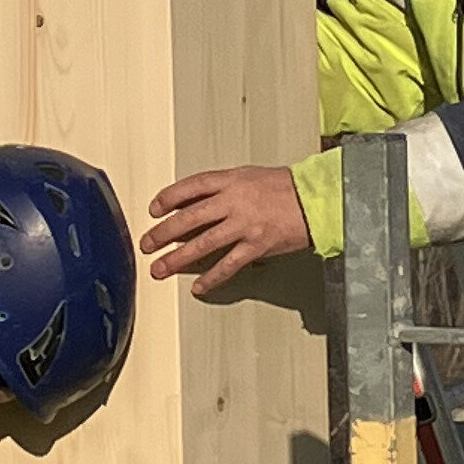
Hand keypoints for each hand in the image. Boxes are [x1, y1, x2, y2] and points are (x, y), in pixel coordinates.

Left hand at [143, 167, 310, 296]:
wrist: (316, 200)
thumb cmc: (286, 187)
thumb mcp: (249, 176)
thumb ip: (222, 188)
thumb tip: (193, 203)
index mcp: (231, 181)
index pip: (191, 186)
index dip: (169, 198)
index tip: (154, 209)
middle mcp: (234, 201)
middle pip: (189, 217)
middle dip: (164, 233)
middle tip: (147, 244)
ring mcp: (245, 225)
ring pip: (203, 243)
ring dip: (178, 258)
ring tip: (161, 268)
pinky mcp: (257, 246)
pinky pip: (228, 265)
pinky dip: (212, 278)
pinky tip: (199, 287)